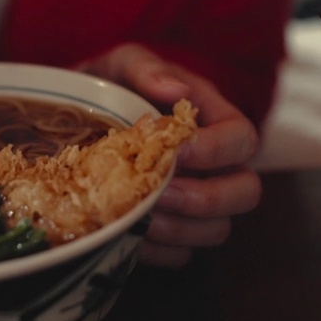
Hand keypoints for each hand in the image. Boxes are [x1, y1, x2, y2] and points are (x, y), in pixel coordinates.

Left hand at [78, 43, 260, 267]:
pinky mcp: (172, 231)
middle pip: (245, 192)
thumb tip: (174, 89)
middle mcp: (216, 166)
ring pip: (216, 231)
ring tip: (139, 216)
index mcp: (214, 120)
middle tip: (163, 193)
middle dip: (207, 199)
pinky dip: (157, 251)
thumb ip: (146, 69)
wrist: (75, 119)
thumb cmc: (112, 86)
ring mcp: (197, 202)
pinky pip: (181, 256)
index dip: (218, 151)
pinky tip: (128, 235)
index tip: (179, 152)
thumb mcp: (124, 65)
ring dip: (180, 230)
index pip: (242, 139)